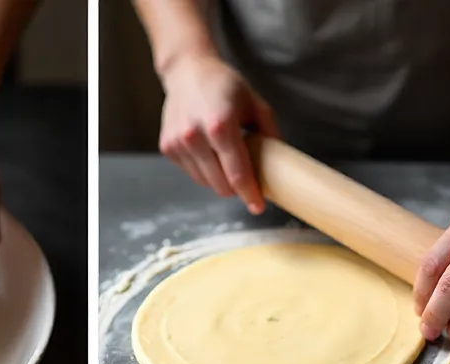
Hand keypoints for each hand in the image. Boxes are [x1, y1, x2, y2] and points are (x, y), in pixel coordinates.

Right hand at [159, 52, 279, 212]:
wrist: (187, 71)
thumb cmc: (224, 85)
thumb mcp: (254, 103)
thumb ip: (269, 132)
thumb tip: (282, 164)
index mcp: (220, 124)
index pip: (237, 172)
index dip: (250, 194)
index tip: (258, 207)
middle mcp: (195, 136)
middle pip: (221, 184)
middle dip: (235, 188)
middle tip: (245, 180)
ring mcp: (178, 143)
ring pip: (205, 183)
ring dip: (219, 180)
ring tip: (226, 161)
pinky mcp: (168, 148)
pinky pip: (192, 174)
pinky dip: (204, 171)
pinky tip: (209, 153)